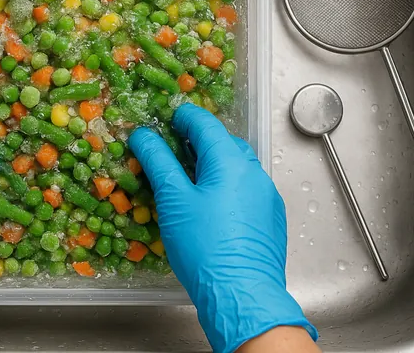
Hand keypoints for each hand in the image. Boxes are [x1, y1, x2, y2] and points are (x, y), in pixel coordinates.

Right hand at [129, 104, 316, 351]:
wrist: (242, 295)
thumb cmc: (204, 246)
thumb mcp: (173, 201)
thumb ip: (159, 162)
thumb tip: (144, 135)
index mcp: (230, 161)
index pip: (204, 124)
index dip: (182, 117)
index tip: (165, 120)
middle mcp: (254, 172)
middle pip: (223, 143)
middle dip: (197, 142)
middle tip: (171, 151)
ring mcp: (266, 195)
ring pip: (236, 168)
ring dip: (212, 165)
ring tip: (188, 180)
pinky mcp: (270, 218)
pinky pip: (245, 190)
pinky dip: (226, 187)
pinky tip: (210, 208)